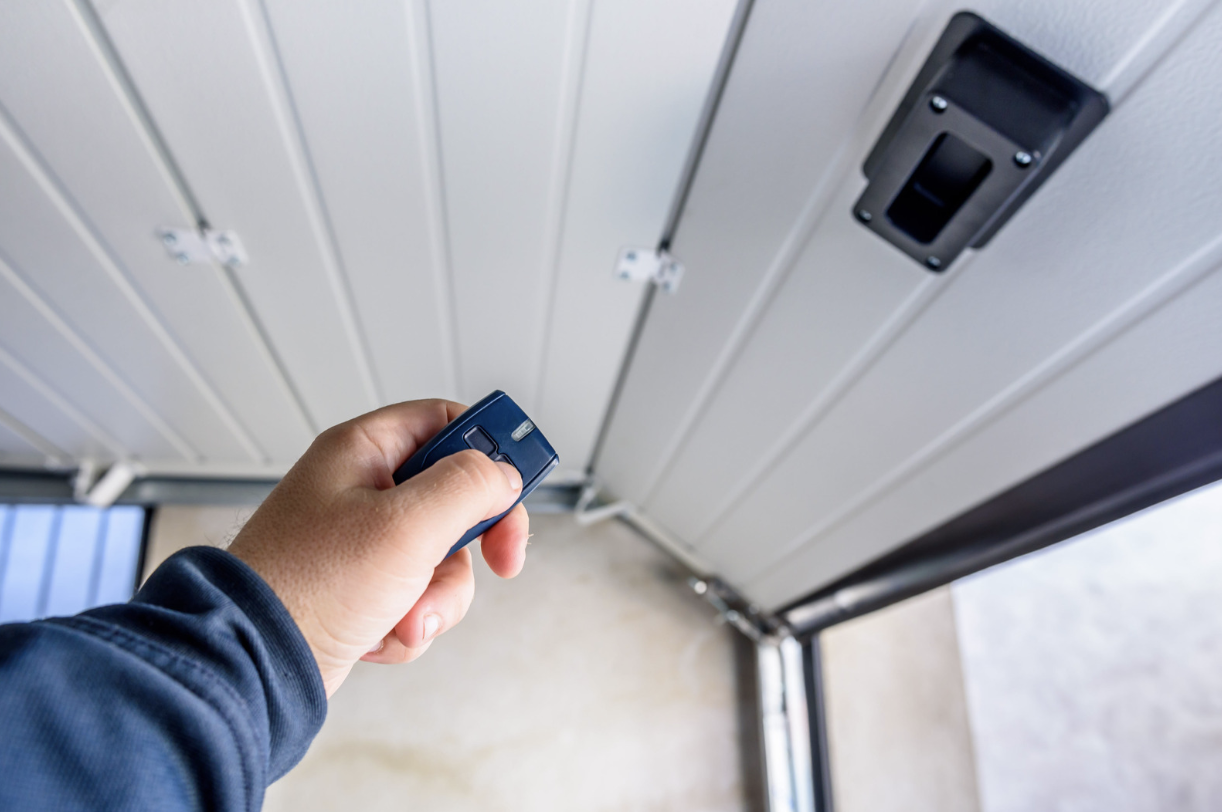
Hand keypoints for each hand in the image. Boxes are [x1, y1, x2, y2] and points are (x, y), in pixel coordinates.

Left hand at [228, 399, 528, 695]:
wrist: (254, 665)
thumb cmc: (308, 586)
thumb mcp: (406, 525)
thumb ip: (468, 487)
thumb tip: (504, 475)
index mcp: (363, 452)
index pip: (445, 422)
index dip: (489, 448)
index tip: (520, 481)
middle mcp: (361, 490)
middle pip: (455, 497)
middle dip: (471, 544)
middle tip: (500, 560)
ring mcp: (362, 543)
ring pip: (443, 557)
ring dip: (437, 596)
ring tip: (405, 616)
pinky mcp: (363, 590)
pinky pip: (418, 596)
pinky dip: (411, 622)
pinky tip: (382, 634)